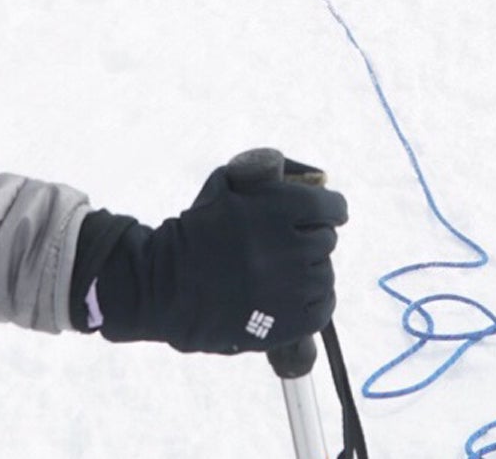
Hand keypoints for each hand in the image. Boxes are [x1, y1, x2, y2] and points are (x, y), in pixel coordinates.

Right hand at [73, 149, 345, 354]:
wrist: (163, 287)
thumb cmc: (195, 230)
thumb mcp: (225, 184)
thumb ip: (269, 172)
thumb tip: (317, 177)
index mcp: (276, 210)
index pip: (332, 207)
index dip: (328, 208)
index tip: (322, 213)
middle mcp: (288, 249)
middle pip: (326, 240)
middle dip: (310, 238)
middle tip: (285, 244)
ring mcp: (290, 289)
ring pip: (324, 274)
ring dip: (309, 270)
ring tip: (281, 272)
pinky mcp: (288, 323)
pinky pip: (323, 307)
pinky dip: (314, 301)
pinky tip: (292, 295)